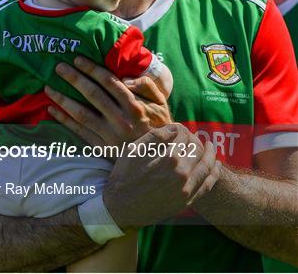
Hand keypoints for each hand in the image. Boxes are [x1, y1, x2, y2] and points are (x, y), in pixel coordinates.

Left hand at [45, 56, 171, 146]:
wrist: (158, 158)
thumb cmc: (158, 124)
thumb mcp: (161, 102)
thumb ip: (146, 85)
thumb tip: (124, 79)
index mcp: (135, 106)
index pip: (110, 82)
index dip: (92, 69)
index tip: (78, 59)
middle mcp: (121, 119)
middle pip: (93, 95)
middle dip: (74, 79)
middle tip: (59, 67)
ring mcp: (109, 135)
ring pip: (81, 114)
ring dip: (63, 99)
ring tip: (49, 88)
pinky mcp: (101, 147)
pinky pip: (79, 132)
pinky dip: (64, 121)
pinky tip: (52, 110)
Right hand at [103, 124, 221, 228]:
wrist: (121, 207)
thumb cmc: (125, 176)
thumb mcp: (134, 149)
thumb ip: (156, 136)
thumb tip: (173, 128)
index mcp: (168, 157)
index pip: (183, 136)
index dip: (182, 130)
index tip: (179, 130)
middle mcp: (181, 173)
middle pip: (196, 149)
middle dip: (195, 140)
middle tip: (193, 137)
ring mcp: (186, 189)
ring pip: (206, 165)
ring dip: (210, 153)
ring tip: (210, 146)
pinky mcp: (187, 201)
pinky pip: (207, 185)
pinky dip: (214, 173)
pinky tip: (216, 165)